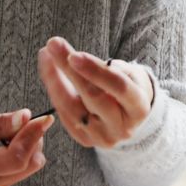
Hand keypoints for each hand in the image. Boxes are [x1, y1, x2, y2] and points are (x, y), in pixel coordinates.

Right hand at [0, 105, 53, 185]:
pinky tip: (4, 140)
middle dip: (30, 138)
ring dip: (27, 144)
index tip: (43, 118)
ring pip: (29, 166)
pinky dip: (21, 150)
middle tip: (18, 119)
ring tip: (5, 130)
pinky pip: (22, 168)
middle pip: (26, 164)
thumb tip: (25, 117)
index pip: (14, 159)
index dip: (32, 137)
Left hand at [37, 36, 154, 148]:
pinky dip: (54, 91)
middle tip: (53, 45)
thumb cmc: (129, 84)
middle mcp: (122, 128)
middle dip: (69, 70)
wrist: (130, 114)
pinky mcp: (86, 140)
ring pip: (72, 108)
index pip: (118, 87)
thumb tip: (75, 59)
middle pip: (93, 97)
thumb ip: (108, 68)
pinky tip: (49, 71)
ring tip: (46, 54)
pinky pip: (64, 114)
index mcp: (139, 108)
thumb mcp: (129, 72)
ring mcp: (103, 137)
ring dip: (54, 79)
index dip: (95, 70)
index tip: (74, 55)